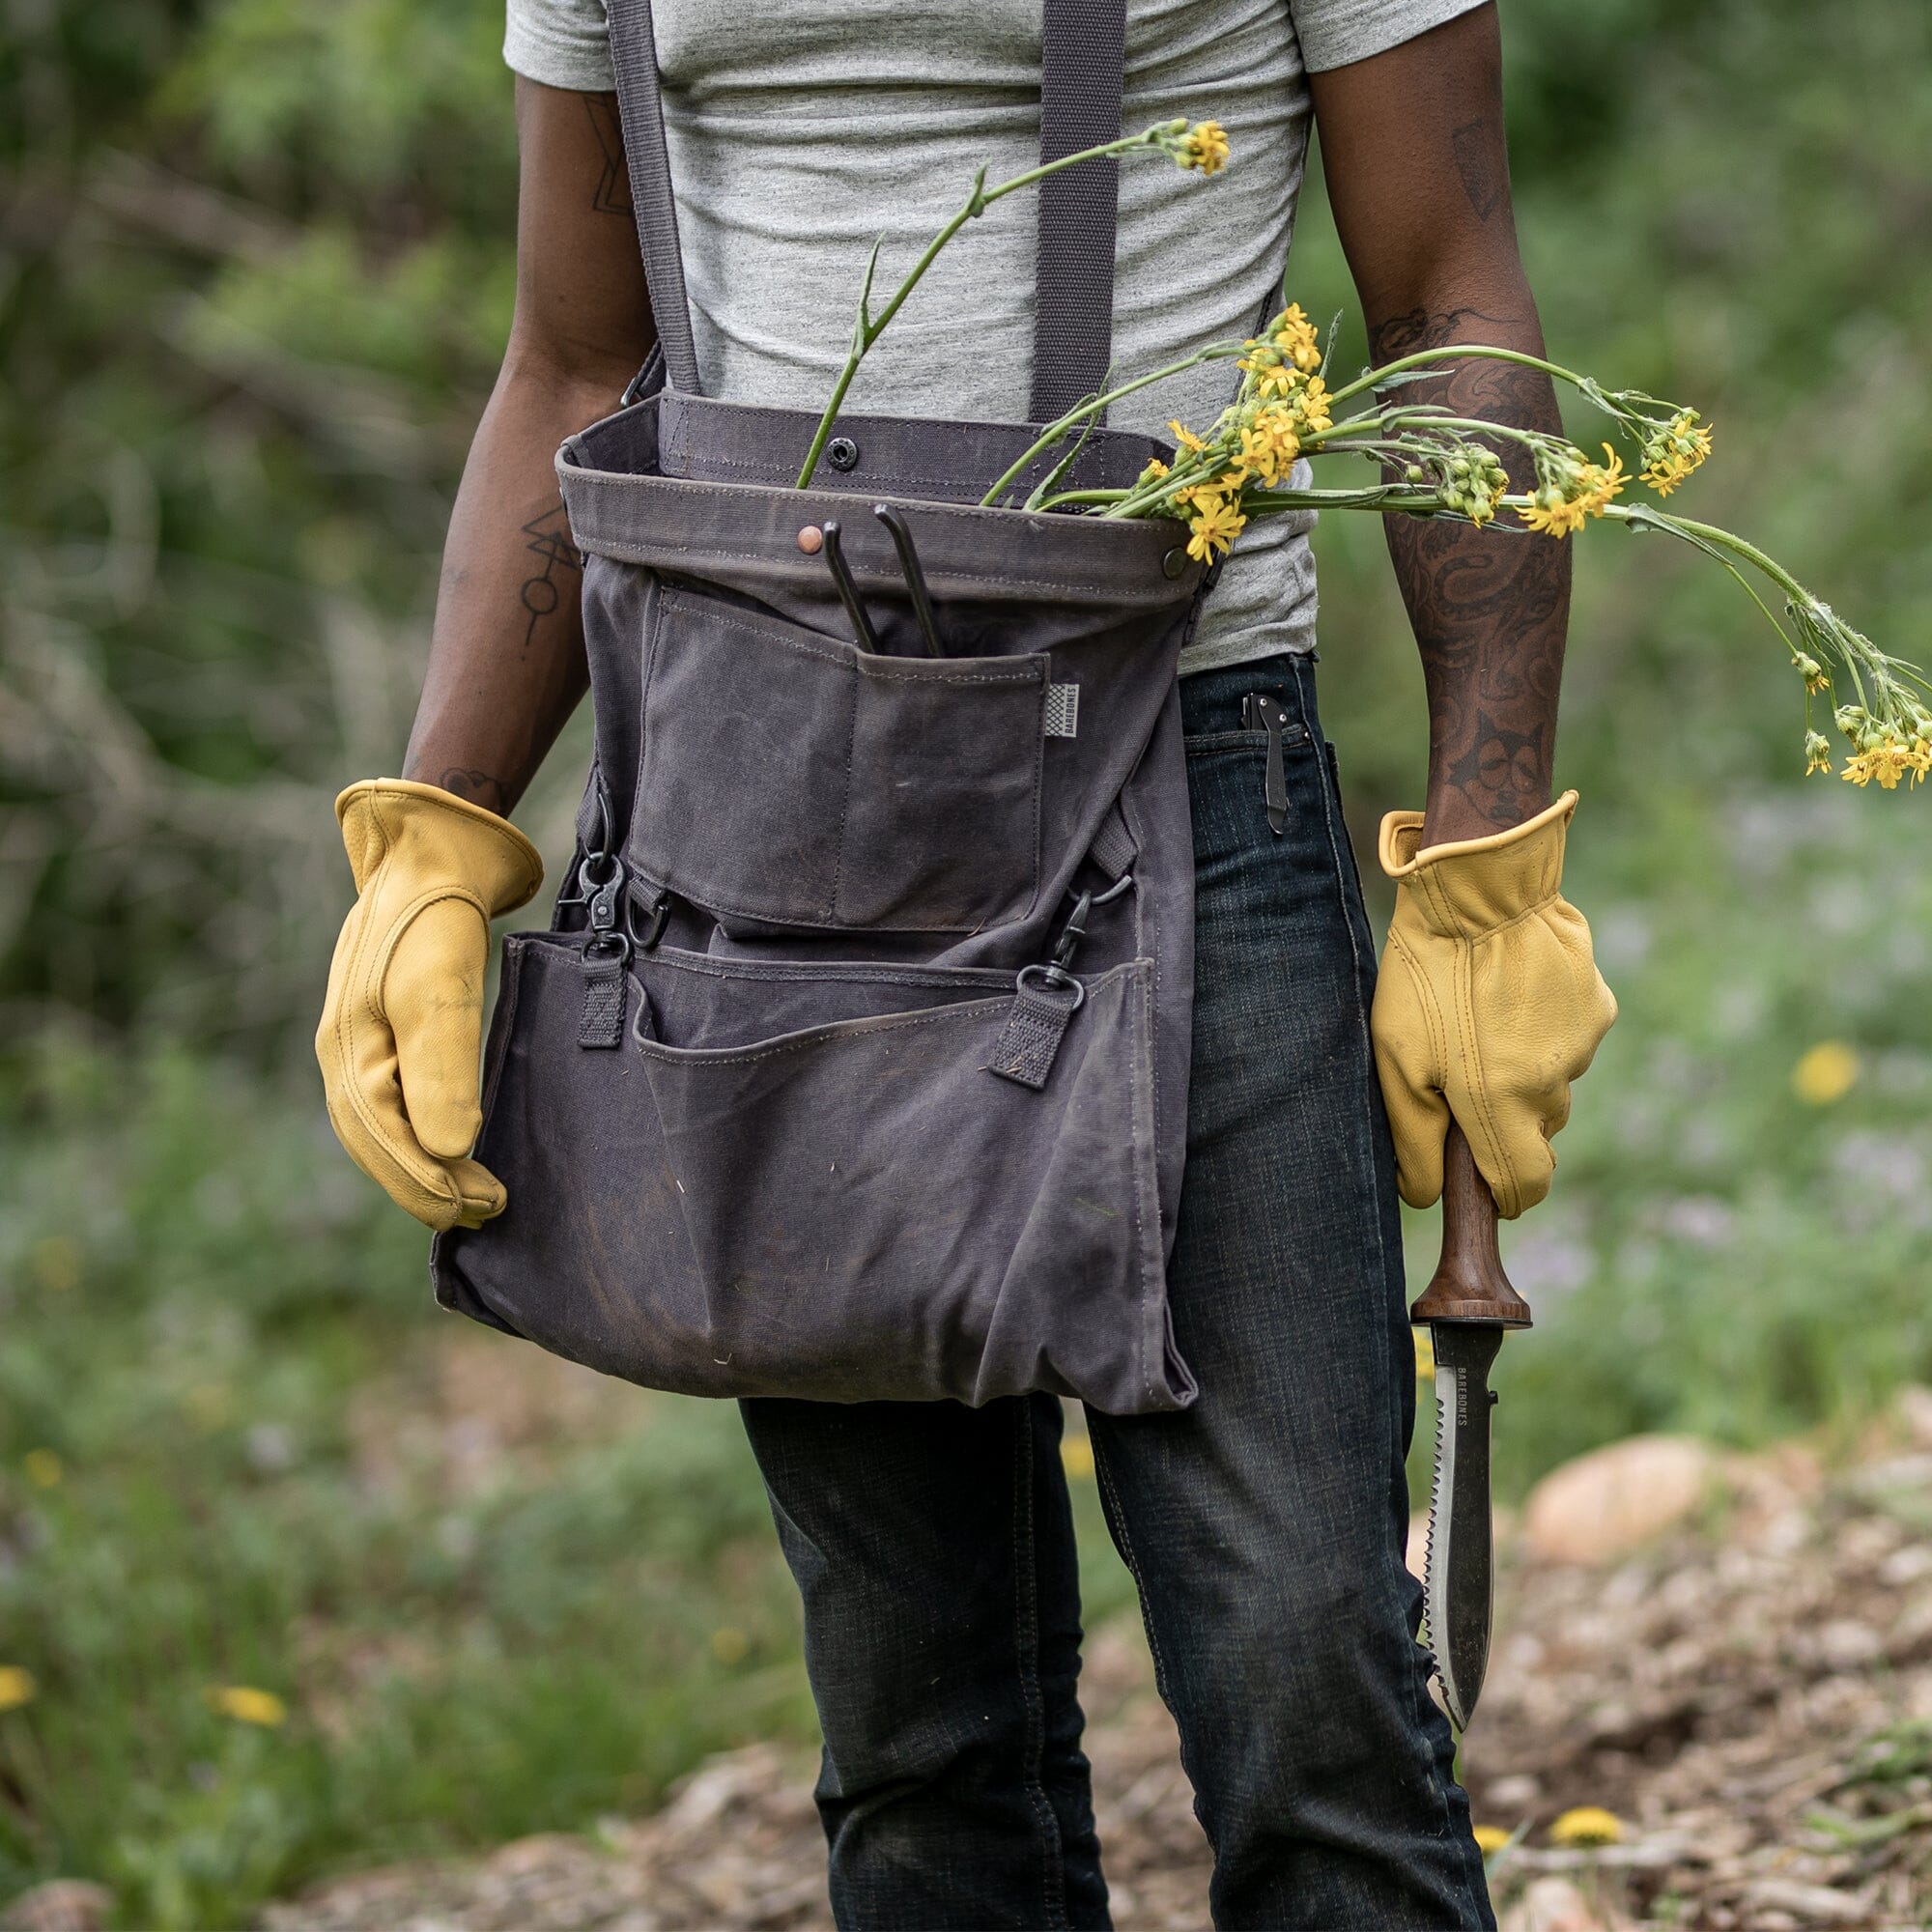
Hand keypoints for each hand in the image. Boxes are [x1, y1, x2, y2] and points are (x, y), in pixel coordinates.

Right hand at [316, 780, 541, 1229]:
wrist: (426, 858)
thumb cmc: (435, 921)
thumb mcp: (443, 992)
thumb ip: (444, 1071)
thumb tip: (449, 1151)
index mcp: (351, 1052)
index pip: (387, 1143)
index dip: (432, 1184)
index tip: (479, 1208)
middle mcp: (343, 1057)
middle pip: (378, 1147)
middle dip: (429, 1188)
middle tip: (486, 1213)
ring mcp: (354, 1047)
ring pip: (380, 1133)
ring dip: (423, 1170)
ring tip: (471, 1197)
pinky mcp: (376, 1035)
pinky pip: (387, 1109)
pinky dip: (415, 1141)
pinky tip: (445, 1153)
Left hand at [1370, 790, 1615, 1218]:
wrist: (1480, 888)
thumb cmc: (1428, 974)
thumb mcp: (1396, 1059)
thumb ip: (1413, 1139)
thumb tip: (1425, 1195)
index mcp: (1502, 1105)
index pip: (1525, 1184)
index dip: (1506, 1194)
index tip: (1488, 1186)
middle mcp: (1553, 1082)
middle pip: (1536, 1129)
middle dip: (1503, 1117)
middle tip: (1460, 1071)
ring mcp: (1582, 1042)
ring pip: (1552, 1079)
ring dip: (1522, 1067)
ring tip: (1480, 1018)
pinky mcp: (1596, 1003)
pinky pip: (1569, 1036)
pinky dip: (1543, 1028)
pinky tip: (1510, 991)